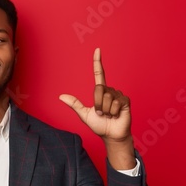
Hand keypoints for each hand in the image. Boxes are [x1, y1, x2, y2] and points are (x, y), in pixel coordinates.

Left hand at [60, 48, 134, 168]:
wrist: (111, 135)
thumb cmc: (99, 125)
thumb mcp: (84, 114)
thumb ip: (74, 104)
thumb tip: (60, 96)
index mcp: (100, 92)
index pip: (99, 73)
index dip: (97, 62)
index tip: (97, 49)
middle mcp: (110, 90)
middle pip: (98, 90)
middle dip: (97, 104)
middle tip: (101, 113)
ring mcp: (118, 95)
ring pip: (106, 97)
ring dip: (105, 109)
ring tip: (109, 115)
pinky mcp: (125, 101)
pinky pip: (115, 102)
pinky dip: (112, 112)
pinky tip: (116, 115)